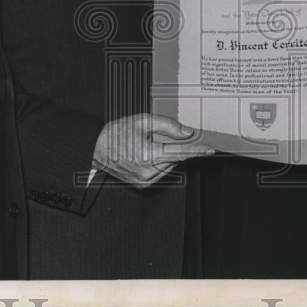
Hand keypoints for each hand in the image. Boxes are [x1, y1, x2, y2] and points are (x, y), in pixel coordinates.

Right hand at [92, 113, 213, 187]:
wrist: (96, 149)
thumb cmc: (116, 133)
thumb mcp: (142, 121)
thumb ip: (167, 126)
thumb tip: (186, 132)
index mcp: (148, 154)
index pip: (180, 152)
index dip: (197, 149)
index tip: (210, 149)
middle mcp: (148, 171)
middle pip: (175, 158)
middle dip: (173, 147)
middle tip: (157, 138)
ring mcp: (145, 180)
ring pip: (168, 165)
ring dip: (165, 155)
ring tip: (146, 146)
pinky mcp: (142, 185)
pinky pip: (160, 172)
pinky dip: (159, 163)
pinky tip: (144, 155)